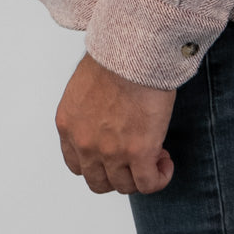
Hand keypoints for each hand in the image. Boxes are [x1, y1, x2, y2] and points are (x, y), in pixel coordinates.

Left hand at [55, 50, 176, 194]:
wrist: (133, 48)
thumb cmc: (115, 54)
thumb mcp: (85, 84)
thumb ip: (88, 109)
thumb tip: (104, 114)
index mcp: (68, 124)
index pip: (76, 163)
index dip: (98, 163)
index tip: (113, 152)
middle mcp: (85, 143)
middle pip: (98, 180)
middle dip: (117, 172)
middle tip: (134, 157)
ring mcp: (111, 151)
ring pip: (124, 185)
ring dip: (139, 175)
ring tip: (155, 156)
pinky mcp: (139, 152)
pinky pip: (148, 183)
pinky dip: (159, 178)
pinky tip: (165, 163)